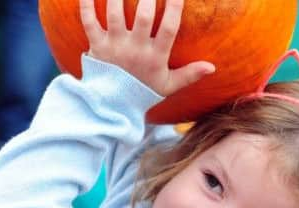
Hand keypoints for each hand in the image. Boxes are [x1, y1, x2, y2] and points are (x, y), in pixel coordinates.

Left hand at [79, 0, 214, 95]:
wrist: (114, 106)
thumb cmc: (143, 92)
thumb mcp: (168, 86)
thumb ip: (190, 75)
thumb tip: (212, 67)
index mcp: (155, 58)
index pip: (169, 28)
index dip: (175, 7)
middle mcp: (135, 50)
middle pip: (144, 16)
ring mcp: (114, 47)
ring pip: (115, 13)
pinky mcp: (96, 46)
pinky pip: (89, 21)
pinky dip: (86, 4)